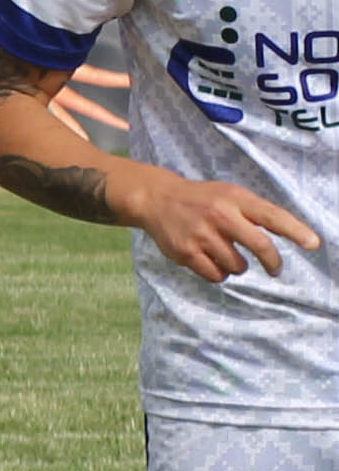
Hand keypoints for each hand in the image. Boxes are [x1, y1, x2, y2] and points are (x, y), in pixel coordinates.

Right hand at [128, 166, 320, 284]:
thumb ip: (255, 213)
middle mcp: (220, 216)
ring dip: (239, 266)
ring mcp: (202, 235)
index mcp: (236, 199)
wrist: (157, 199)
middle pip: (260, 245)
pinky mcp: (186, 253)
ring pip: (238, 265)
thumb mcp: (231, 195)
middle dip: (273, 262)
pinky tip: (212, 262)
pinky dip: (220, 274)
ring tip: (226, 255)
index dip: (296, 231)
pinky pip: (216, 275)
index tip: (313, 244)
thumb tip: (292, 235)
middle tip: (276, 269)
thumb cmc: (203, 200)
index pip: (273, 216)